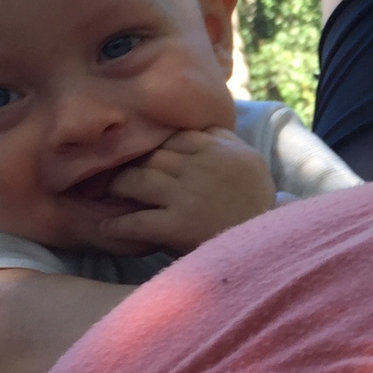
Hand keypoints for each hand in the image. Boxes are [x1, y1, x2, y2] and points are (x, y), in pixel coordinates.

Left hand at [100, 128, 277, 253]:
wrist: (266, 247)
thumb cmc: (256, 205)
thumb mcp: (250, 161)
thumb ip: (225, 140)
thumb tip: (200, 125)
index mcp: (218, 150)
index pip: (174, 138)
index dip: (154, 145)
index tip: (142, 153)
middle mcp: (200, 168)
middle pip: (152, 156)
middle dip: (131, 163)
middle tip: (111, 170)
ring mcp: (187, 196)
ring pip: (139, 180)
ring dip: (118, 186)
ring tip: (108, 191)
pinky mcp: (177, 226)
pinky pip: (137, 221)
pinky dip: (118, 225)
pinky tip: (106, 226)